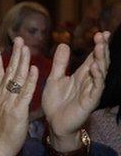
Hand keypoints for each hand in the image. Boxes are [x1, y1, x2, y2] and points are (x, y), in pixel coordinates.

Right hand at [0, 38, 37, 155]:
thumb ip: (0, 98)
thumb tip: (2, 91)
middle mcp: (0, 95)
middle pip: (8, 70)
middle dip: (13, 53)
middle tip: (18, 39)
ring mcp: (8, 102)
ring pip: (16, 78)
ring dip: (22, 62)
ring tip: (26, 48)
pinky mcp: (18, 110)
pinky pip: (25, 92)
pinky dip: (30, 80)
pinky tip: (34, 70)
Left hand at [43, 31, 110, 148]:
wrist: (54, 123)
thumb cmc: (56, 102)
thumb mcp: (55, 78)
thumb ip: (60, 63)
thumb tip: (64, 44)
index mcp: (81, 75)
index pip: (92, 57)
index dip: (98, 45)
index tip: (101, 32)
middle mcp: (89, 81)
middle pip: (99, 62)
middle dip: (102, 49)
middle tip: (102, 35)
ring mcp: (91, 91)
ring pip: (101, 73)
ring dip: (101, 60)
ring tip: (100, 47)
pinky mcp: (90, 101)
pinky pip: (96, 88)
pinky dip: (96, 77)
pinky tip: (94, 67)